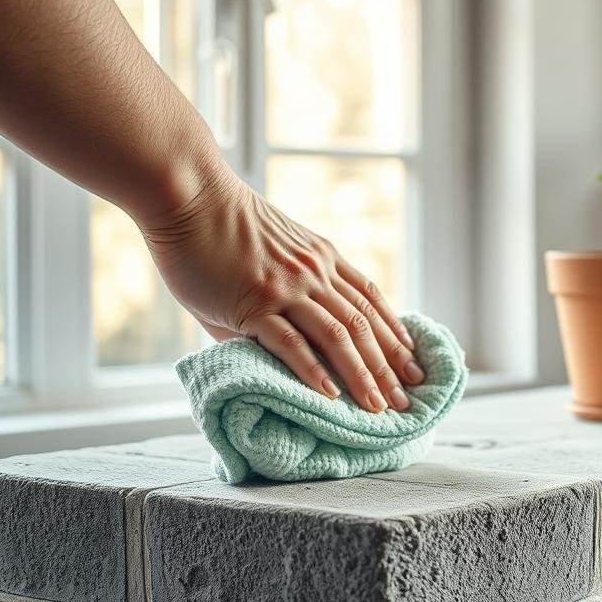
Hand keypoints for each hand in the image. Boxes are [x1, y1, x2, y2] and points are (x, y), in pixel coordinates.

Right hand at [140, 174, 422, 411]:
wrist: (188, 194)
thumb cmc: (219, 225)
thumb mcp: (273, 250)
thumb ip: (288, 290)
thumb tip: (293, 335)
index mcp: (322, 258)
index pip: (371, 301)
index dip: (395, 334)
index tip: (413, 362)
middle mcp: (314, 273)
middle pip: (363, 325)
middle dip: (389, 365)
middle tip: (406, 399)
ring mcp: (286, 288)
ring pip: (338, 337)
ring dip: (361, 375)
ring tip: (378, 408)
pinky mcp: (253, 303)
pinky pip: (291, 342)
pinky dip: (314, 370)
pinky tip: (330, 396)